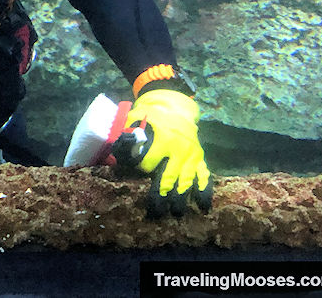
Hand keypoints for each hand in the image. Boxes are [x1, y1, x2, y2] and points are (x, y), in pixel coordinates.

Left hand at [117, 88, 211, 217]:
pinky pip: (205, 176)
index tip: (132, 174)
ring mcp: (192, 156)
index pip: (148, 163)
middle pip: (168, 177)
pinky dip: (204, 191)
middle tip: (156, 212)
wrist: (176, 108)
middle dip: (161, 195)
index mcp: (163, 140)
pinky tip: (203, 205)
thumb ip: (127, 131)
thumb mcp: (137, 117)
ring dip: (181, 198)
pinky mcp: (200, 159)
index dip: (139, 168)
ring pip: (186, 181)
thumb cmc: (153, 115)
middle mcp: (180, 150)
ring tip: (175, 213)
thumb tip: (116, 147)